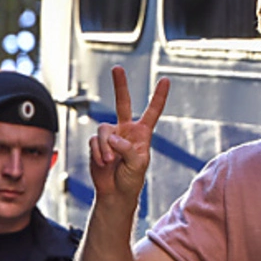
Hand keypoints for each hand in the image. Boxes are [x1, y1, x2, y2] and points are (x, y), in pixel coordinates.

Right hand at [88, 66, 169, 203]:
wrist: (115, 193)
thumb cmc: (131, 179)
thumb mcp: (137, 164)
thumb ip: (127, 148)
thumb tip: (112, 137)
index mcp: (142, 134)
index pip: (152, 112)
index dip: (159, 97)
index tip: (166, 80)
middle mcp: (126, 130)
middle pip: (122, 103)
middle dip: (120, 86)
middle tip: (117, 68)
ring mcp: (110, 135)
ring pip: (104, 130)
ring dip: (106, 147)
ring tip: (110, 161)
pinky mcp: (96, 143)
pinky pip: (94, 142)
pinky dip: (98, 153)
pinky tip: (103, 163)